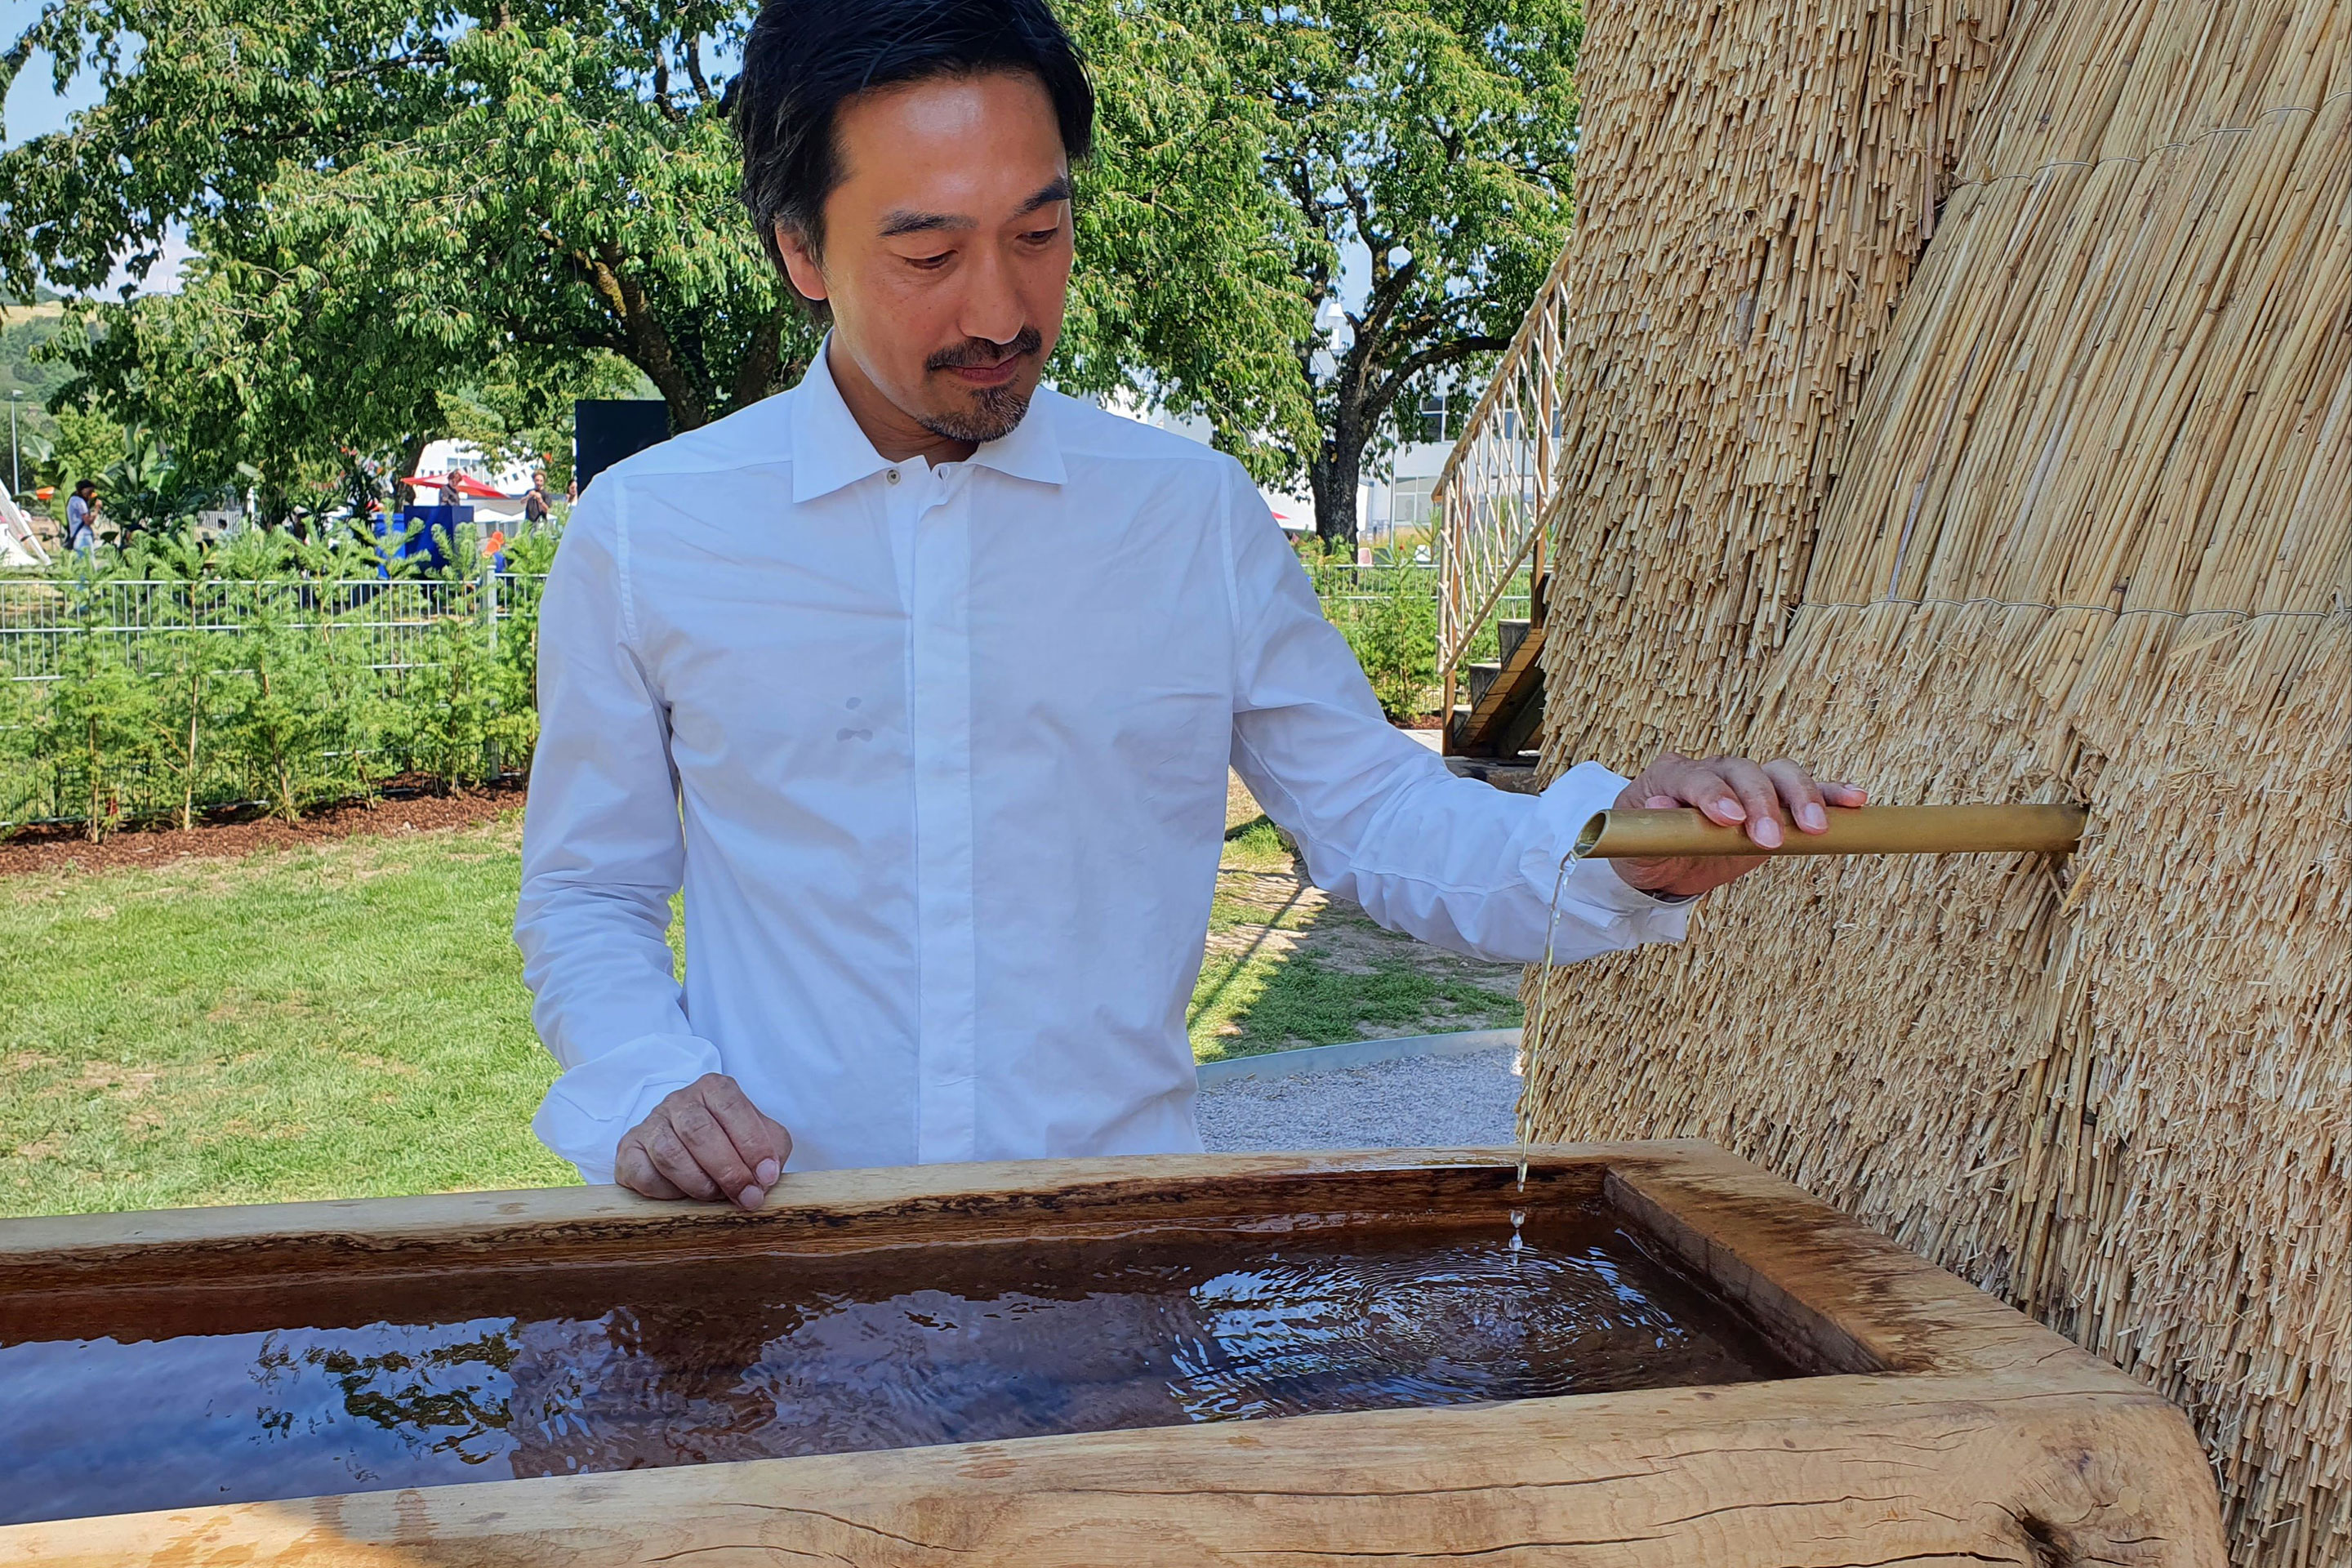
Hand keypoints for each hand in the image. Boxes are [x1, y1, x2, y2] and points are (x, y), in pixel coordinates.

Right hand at [614, 1073, 792, 1209]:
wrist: (683, 1147)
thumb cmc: (728, 1141)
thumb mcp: (760, 1137)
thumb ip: (772, 1149)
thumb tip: (766, 1176)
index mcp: (714, 1089)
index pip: (733, 1108)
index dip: (752, 1144)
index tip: (766, 1177)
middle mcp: (680, 1100)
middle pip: (700, 1132)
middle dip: (728, 1170)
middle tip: (747, 1198)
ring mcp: (651, 1123)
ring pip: (670, 1154)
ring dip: (698, 1183)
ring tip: (715, 1196)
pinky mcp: (629, 1149)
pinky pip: (644, 1173)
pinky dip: (666, 1191)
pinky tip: (681, 1195)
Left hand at [1610, 751, 1867, 899]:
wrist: (1664, 861)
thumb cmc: (1647, 850)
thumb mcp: (1639, 846)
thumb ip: (1649, 828)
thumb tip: (1659, 804)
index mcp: (1672, 775)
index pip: (1695, 775)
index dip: (1714, 794)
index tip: (1730, 819)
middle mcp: (1713, 771)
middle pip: (1744, 772)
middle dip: (1760, 803)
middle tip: (1769, 839)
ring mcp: (1747, 784)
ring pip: (1779, 774)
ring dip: (1800, 797)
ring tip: (1816, 827)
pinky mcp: (1775, 804)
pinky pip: (1805, 792)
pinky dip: (1830, 793)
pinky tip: (1855, 800)